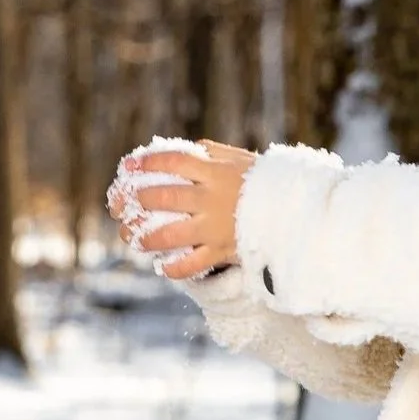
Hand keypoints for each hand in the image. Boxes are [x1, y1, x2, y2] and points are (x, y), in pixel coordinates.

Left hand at [113, 141, 256, 279]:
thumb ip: (212, 153)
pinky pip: (191, 265)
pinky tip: (161, 266)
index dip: (147, 163)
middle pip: (163, 198)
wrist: (297, 213)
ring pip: (169, 235)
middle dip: (136, 201)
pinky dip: (173, 268)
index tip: (128, 166)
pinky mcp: (223, 252)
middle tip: (121, 205)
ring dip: (144, 237)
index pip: (173, 162)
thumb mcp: (241, 160)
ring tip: (132, 237)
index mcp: (216, 172)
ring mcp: (215, 228)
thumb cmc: (266, 183)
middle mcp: (212, 199)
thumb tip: (184, 150)